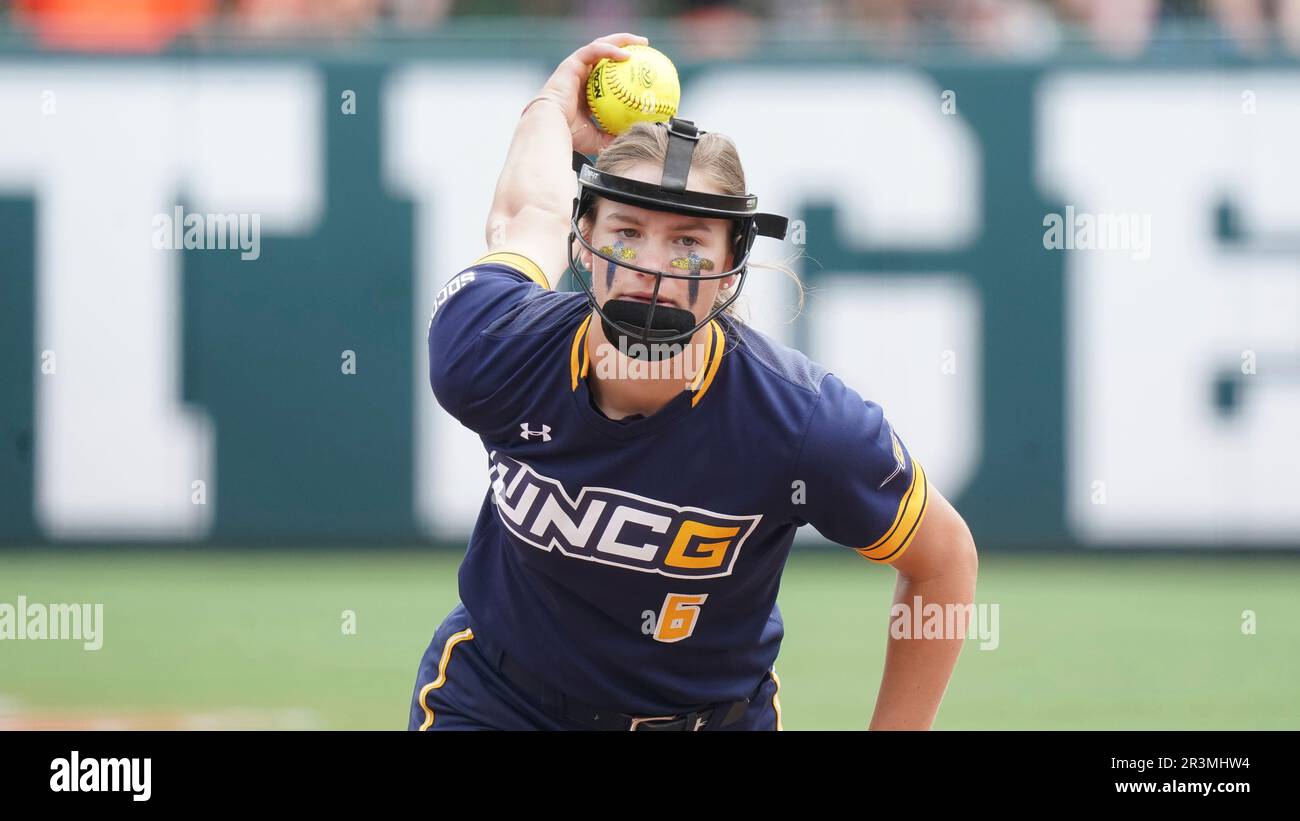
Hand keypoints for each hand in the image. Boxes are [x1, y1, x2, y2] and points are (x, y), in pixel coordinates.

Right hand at [533, 32, 648, 155]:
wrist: (550, 125)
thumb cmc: (568, 134)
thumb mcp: (596, 138)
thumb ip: (611, 136)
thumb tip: (631, 139)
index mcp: (585, 92)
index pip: (606, 76)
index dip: (623, 70)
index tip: (642, 71)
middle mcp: (581, 76)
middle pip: (606, 55)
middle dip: (626, 46)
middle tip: (645, 47)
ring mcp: (576, 67)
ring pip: (601, 46)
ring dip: (622, 40)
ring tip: (642, 42)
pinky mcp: (572, 62)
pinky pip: (595, 50)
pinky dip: (611, 50)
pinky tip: (627, 54)